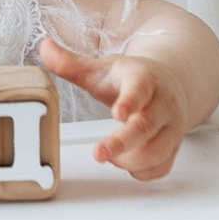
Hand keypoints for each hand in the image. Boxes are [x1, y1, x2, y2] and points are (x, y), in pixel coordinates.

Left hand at [40, 32, 189, 180]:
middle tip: (98, 154)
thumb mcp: (100, 69)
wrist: (167, 84)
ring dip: (129, 160)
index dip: (129, 102)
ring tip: (108, 156)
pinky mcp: (174, 146)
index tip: (117, 114)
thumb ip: (71, 64)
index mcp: (143, 79)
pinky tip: (125, 163)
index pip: (140, 89)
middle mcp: (162, 104)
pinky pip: (162, 166)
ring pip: (158, 151)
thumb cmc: (130, 78)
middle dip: (122, 143)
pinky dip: (142, 172)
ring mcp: (171, 126)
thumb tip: (44, 47)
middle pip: (147, 126)